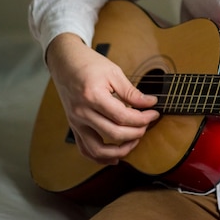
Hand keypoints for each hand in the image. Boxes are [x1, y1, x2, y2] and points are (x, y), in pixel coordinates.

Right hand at [46, 33, 159, 164]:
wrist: (65, 62)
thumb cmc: (89, 64)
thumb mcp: (114, 72)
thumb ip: (131, 92)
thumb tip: (150, 103)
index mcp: (93, 97)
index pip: (123, 116)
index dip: (142, 118)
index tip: (154, 113)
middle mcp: (82, 113)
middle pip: (113, 134)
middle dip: (136, 133)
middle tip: (147, 125)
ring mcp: (76, 122)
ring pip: (97, 149)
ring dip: (119, 151)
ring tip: (134, 142)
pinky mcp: (74, 126)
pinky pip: (85, 149)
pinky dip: (100, 157)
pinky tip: (114, 157)